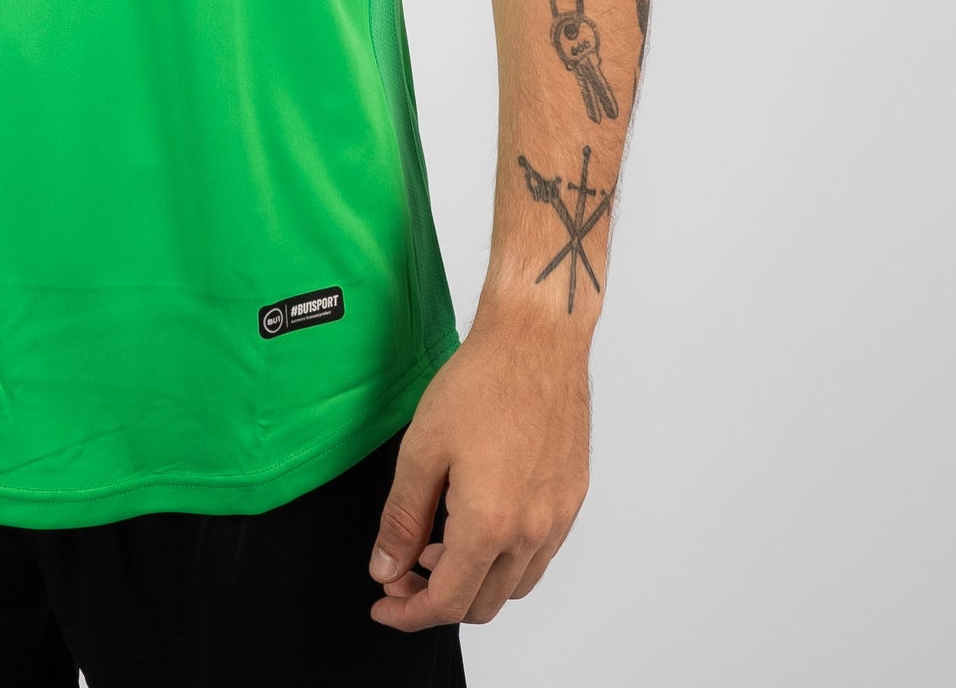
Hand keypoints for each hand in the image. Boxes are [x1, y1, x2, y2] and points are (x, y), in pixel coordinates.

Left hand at [366, 309, 589, 627]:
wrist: (536, 343)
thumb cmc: (480, 384)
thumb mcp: (421, 450)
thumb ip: (402, 519)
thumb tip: (386, 568)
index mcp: (490, 524)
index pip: (448, 602)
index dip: (410, 612)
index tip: (384, 604)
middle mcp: (532, 532)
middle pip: (482, 603)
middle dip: (436, 599)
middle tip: (402, 571)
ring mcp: (557, 518)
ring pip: (513, 584)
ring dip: (472, 580)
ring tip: (436, 544)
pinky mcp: (571, 500)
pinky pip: (537, 554)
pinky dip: (503, 558)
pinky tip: (476, 521)